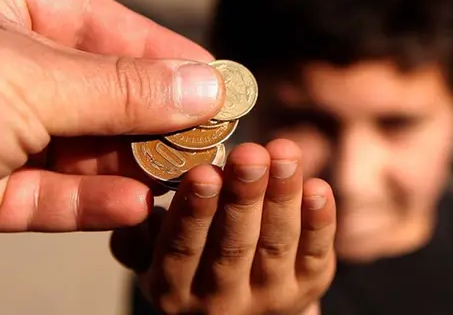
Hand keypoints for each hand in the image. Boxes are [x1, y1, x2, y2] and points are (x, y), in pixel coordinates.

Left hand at [0, 0, 223, 231]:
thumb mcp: (32, 81)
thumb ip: (124, 89)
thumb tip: (209, 86)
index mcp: (0, 8)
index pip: (102, 24)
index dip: (165, 54)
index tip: (219, 83)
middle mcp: (2, 67)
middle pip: (99, 92)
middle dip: (156, 121)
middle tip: (214, 140)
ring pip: (79, 149)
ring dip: (133, 167)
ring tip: (188, 178)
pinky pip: (47, 194)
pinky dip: (92, 202)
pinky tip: (135, 206)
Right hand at [111, 139, 335, 314]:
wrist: (245, 309)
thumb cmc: (195, 263)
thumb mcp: (155, 258)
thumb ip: (141, 233)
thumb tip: (132, 200)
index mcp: (174, 289)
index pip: (183, 250)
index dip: (195, 211)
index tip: (203, 171)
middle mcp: (221, 301)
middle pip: (234, 246)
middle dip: (243, 196)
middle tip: (250, 154)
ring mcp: (270, 297)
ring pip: (276, 245)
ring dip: (283, 196)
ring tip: (285, 153)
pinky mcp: (309, 287)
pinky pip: (317, 253)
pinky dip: (319, 220)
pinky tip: (317, 187)